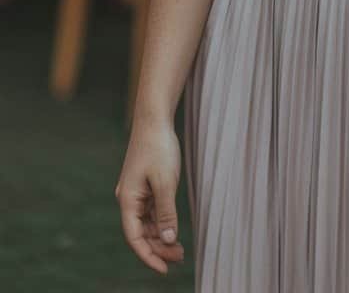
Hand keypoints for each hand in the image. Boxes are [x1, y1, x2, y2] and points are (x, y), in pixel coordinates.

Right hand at [115, 118, 184, 274]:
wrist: (154, 119)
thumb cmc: (158, 147)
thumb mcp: (165, 181)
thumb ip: (166, 211)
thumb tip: (167, 238)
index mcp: (128, 200)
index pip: (135, 237)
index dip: (148, 255)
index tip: (164, 270)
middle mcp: (129, 199)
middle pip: (141, 232)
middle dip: (158, 247)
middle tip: (180, 258)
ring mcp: (136, 192)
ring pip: (147, 223)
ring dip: (161, 236)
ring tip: (180, 249)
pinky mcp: (145, 185)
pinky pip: (151, 211)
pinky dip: (161, 221)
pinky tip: (173, 228)